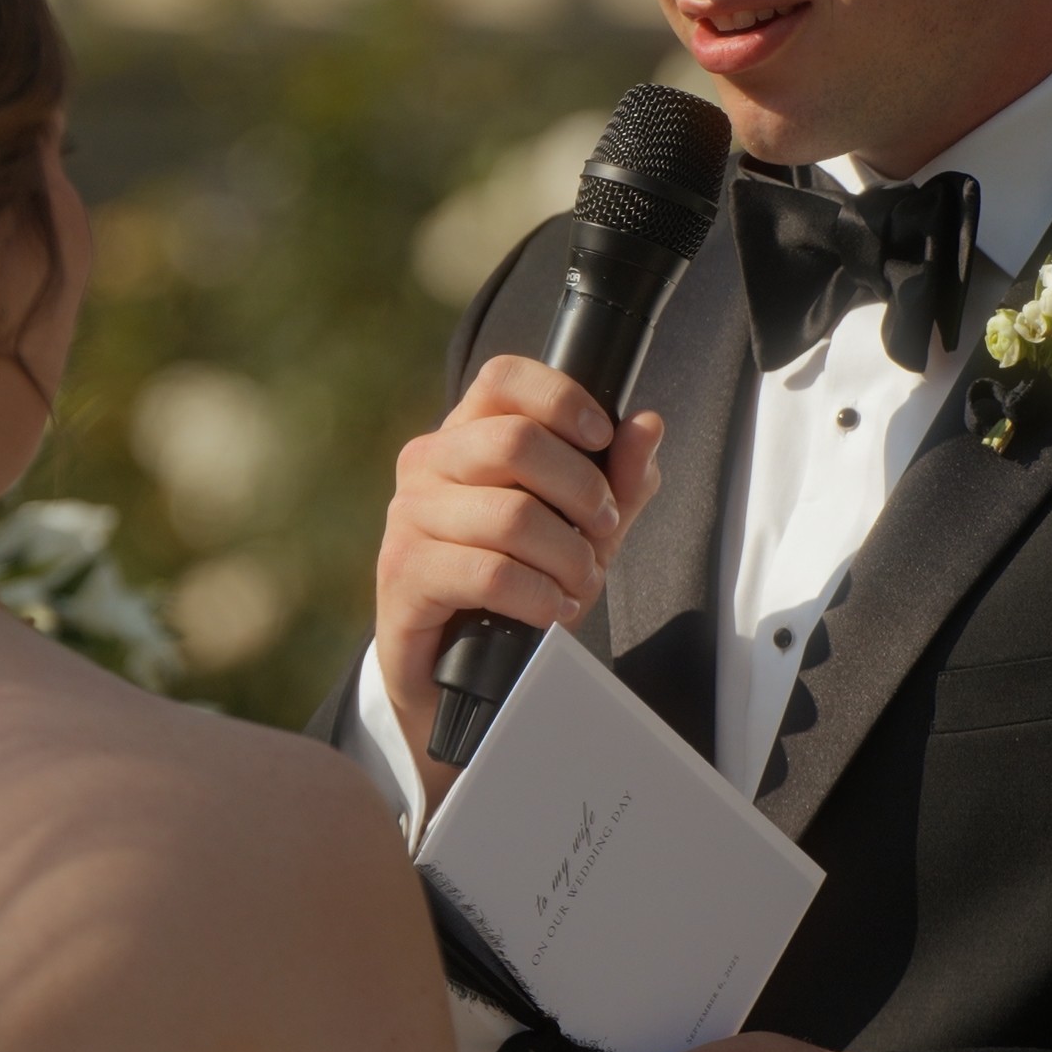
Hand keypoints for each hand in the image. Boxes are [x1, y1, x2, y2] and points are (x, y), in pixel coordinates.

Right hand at [377, 354, 663, 798]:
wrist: (454, 673)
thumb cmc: (517, 586)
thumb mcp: (580, 528)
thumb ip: (617, 478)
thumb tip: (647, 426)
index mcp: (467, 434)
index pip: (505, 378)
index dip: (562, 399)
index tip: (601, 438)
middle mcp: (428, 462)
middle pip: (515, 440)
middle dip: (582, 491)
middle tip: (600, 532)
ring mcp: (409, 517)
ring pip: (511, 515)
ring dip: (567, 558)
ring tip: (577, 583)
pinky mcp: (404, 574)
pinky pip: (489, 573)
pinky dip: (538, 596)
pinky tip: (549, 610)